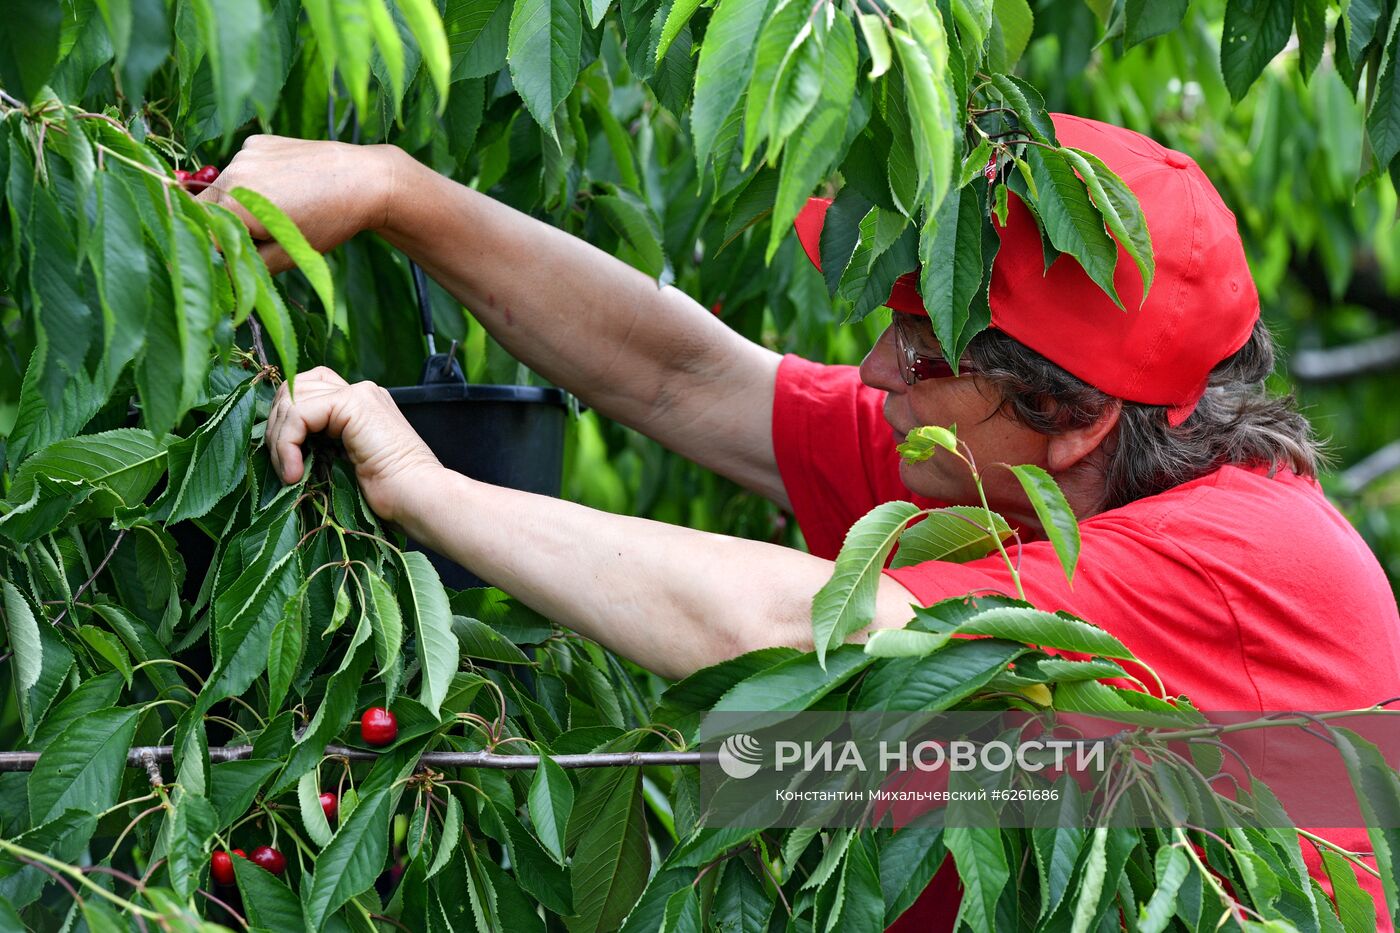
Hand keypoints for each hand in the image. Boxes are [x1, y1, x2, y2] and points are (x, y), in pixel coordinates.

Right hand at [198, 135, 407, 273]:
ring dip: (240, 202)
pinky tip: (287, 187)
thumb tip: (222, 271)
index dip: (217, 249)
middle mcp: (231, 172)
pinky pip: (243, 168)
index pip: (203, 234)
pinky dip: (254, 181)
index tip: (240, 254)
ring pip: (224, 188)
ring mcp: (243, 153)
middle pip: (207, 208)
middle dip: (227, 225)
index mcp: (234, 204)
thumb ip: (247, 265)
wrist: (364, 180)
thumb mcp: (287, 254)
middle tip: (265, 234)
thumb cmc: (328, 223)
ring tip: (283, 208)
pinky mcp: (257, 142)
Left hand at [266, 367, 442, 524]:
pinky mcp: (354, 404)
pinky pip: (298, 413)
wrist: (420, 499)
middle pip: (294, 387)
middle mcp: (360, 392)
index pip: (307, 390)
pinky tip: (294, 472)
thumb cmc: (392, 496)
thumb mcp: (347, 465)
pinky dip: (287, 444)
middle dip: (276, 426)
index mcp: (361, 405)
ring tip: (289, 472)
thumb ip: (323, 446)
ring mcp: (359, 393)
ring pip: (291, 397)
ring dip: (279, 437)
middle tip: (283, 466)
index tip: (286, 461)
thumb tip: (282, 448)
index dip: (286, 420)